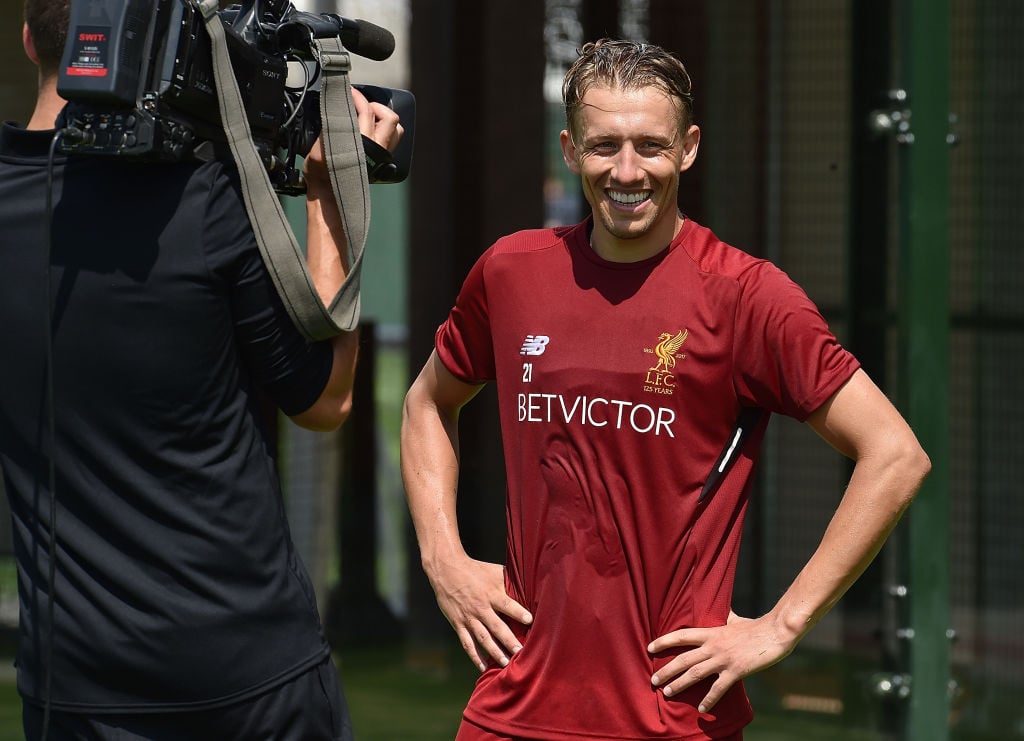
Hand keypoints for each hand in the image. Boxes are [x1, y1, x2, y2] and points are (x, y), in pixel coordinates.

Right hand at [303, 87, 403, 187]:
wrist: (328, 191)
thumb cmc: (322, 170)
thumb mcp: (320, 142)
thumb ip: (330, 123)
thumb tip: (334, 107)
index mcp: (361, 142)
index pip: (366, 111)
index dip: (357, 97)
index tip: (349, 91)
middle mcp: (376, 148)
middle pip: (389, 117)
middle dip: (375, 106)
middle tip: (361, 106)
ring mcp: (382, 154)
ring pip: (395, 129)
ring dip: (384, 119)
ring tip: (369, 117)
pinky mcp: (382, 160)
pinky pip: (392, 140)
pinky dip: (384, 130)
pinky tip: (371, 129)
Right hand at [427, 554, 532, 671]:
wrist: (447, 570)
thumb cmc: (476, 570)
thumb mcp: (494, 571)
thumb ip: (510, 581)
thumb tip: (530, 586)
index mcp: (491, 593)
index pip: (506, 604)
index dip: (518, 612)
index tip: (530, 620)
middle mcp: (480, 607)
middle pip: (496, 626)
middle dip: (509, 640)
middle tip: (520, 652)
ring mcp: (468, 617)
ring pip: (483, 638)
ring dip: (494, 652)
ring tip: (506, 663)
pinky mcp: (458, 624)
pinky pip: (467, 643)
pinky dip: (475, 656)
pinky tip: (483, 667)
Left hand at [647, 611, 796, 712]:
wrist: (774, 632)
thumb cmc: (754, 626)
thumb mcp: (734, 619)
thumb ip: (723, 617)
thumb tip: (720, 609)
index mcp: (711, 632)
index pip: (681, 636)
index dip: (664, 641)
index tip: (650, 648)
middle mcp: (713, 646)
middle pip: (683, 659)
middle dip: (666, 670)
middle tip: (653, 679)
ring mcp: (723, 659)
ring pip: (695, 673)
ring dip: (679, 684)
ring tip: (667, 692)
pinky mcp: (736, 671)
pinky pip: (718, 688)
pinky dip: (709, 700)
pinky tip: (701, 709)